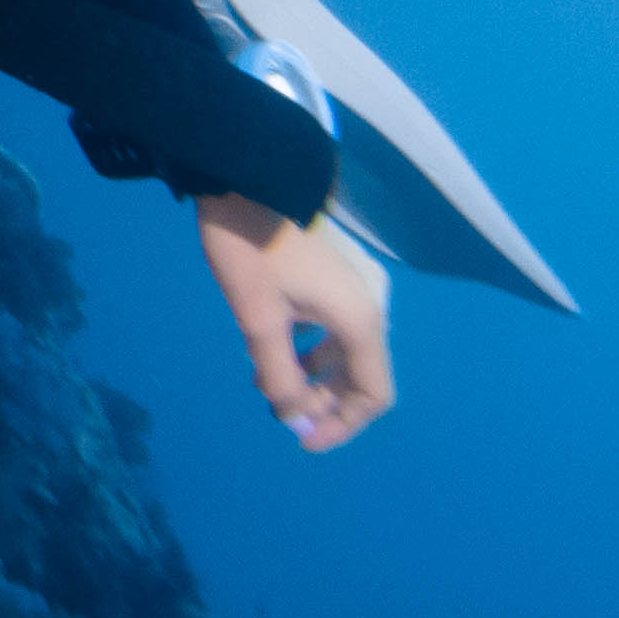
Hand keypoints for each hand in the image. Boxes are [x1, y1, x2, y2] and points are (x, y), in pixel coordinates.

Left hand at [197, 192, 395, 452]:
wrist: (246, 177)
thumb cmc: (250, 250)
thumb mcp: (259, 321)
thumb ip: (281, 377)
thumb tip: (296, 421)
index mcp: (360, 320)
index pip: (372, 395)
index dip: (341, 425)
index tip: (303, 440)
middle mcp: (370, 305)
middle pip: (359, 374)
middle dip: (322, 402)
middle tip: (278, 413)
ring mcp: (356, 285)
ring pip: (344, 349)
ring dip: (312, 375)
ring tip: (267, 385)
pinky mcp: (337, 271)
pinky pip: (334, 324)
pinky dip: (310, 346)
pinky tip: (273, 348)